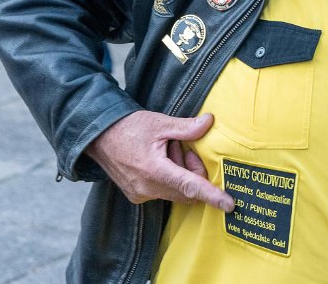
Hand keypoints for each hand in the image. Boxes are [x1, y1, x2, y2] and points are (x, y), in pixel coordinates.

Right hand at [85, 110, 234, 210]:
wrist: (98, 137)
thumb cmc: (128, 127)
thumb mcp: (159, 122)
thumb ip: (186, 128)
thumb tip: (209, 123)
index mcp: (154, 169)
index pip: (190, 186)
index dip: (211, 196)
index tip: (229, 205)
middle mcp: (147, 187)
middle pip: (187, 190)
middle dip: (192, 170)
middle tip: (181, 147)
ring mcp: (140, 194)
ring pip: (176, 191)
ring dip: (179, 173)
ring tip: (166, 150)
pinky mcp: (136, 196)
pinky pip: (163, 192)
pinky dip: (168, 178)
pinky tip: (156, 160)